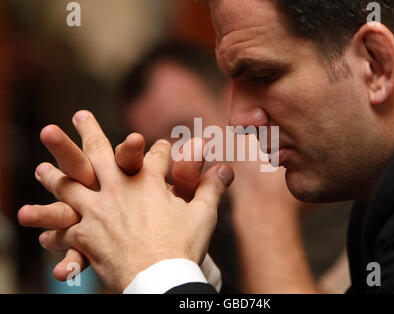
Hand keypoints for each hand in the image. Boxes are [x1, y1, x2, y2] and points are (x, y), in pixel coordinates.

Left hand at [22, 111, 233, 291]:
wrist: (159, 280)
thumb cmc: (183, 246)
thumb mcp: (204, 214)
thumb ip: (212, 188)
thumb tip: (227, 168)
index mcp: (147, 181)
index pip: (156, 155)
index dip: (163, 149)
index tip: (164, 146)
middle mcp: (117, 188)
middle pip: (99, 153)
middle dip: (88, 131)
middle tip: (78, 115)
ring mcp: (97, 211)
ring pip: (69, 185)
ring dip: (55, 174)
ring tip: (41, 167)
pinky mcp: (85, 235)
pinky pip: (63, 229)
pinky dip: (53, 229)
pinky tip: (40, 228)